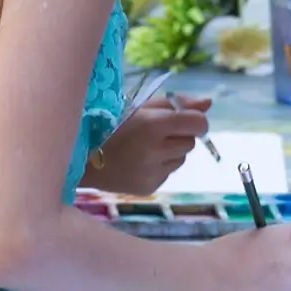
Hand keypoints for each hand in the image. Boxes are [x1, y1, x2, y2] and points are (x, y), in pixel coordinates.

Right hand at [85, 96, 211, 194]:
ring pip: (180, 159)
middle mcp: (154, 151)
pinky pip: (167, 173)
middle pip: (190, 143)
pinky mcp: (149, 187)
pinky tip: (138, 162)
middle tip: (155, 133)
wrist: (80, 156)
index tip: (188, 120)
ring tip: (144, 147)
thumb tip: (209, 103)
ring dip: (170, 152)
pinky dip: (159, 166)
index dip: (196, 121)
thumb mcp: (141, 106)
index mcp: (152, 125)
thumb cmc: (111, 123)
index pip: (197, 124)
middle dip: (179, 136)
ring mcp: (152, 172)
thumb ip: (177, 103)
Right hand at [206, 223, 290, 290]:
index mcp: (286, 237)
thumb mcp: (252, 237)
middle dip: (284, 266)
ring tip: (252, 284)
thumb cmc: (224, 254)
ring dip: (278, 284)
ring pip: (290, 283)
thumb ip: (272, 243)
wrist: (210, 279)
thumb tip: (277, 253)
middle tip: (260, 269)